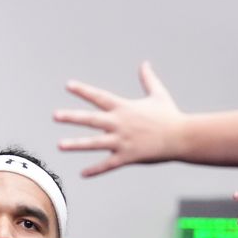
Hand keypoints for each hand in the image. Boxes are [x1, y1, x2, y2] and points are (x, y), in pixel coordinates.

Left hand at [55, 62, 186, 177]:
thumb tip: (144, 63)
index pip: (99, 97)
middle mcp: (120, 123)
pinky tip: (82, 174)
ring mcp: (122, 141)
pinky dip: (95, 170)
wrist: (181, 137)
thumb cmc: (170, 116)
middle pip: (91, 119)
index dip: (83, 90)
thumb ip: (148, 79)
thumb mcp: (158, 95)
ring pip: (94, 143)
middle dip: (72, 117)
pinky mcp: (127, 156)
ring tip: (59, 145)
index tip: (68, 85)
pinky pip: (108, 164)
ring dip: (76, 144)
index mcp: (124, 108)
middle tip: (55, 115)